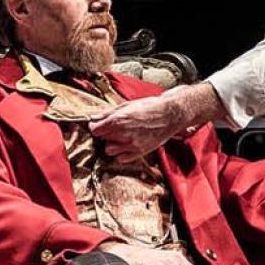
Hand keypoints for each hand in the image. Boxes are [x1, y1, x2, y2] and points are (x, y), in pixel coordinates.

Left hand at [89, 85, 223, 160]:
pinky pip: (121, 159)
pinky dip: (121, 153)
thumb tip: (94, 118)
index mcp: (119, 120)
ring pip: (109, 150)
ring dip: (112, 144)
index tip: (97, 125)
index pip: (95, 129)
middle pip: (102, 139)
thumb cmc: (150, 107)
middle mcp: (124, 134)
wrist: (170, 115)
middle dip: (105, 134)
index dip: (95, 127)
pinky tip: (127, 144)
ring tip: (120, 137)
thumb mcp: (127, 105)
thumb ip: (109, 113)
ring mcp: (132, 145)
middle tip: (113, 128)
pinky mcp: (139, 152)